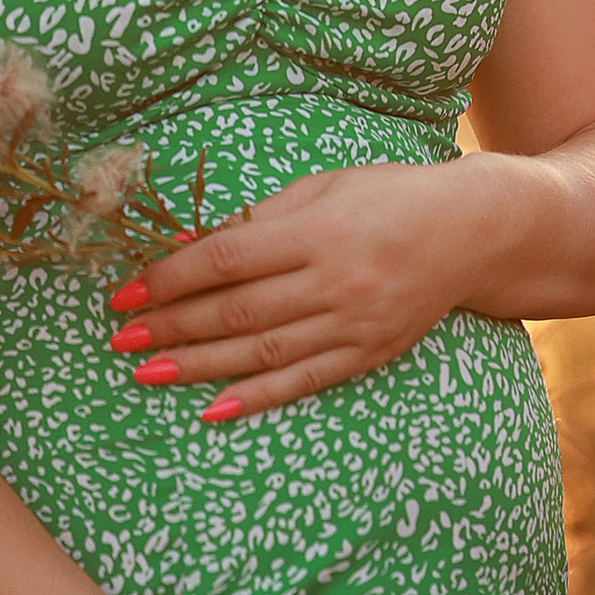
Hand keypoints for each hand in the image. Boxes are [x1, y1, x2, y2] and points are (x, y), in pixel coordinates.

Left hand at [110, 163, 517, 422]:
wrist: (472, 232)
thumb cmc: (388, 196)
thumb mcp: (325, 186)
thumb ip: (260, 219)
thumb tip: (190, 247)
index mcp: (320, 229)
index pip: (228, 259)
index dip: (172, 278)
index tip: (127, 292)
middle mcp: (336, 281)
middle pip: (238, 310)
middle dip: (173, 326)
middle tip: (121, 340)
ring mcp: (355, 323)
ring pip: (264, 352)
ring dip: (199, 365)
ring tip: (148, 373)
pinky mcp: (369, 353)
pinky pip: (305, 380)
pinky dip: (258, 397)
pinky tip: (213, 408)